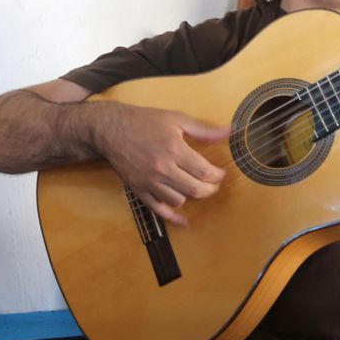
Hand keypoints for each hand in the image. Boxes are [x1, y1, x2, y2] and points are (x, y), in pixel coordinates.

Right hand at [84, 103, 229, 226]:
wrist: (111, 129)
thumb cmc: (145, 121)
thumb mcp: (176, 119)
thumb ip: (203, 129)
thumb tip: (229, 131)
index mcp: (175, 150)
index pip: (205, 172)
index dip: (218, 175)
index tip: (220, 173)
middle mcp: (163, 169)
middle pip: (195, 189)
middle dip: (210, 189)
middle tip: (213, 183)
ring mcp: (150, 182)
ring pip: (180, 201)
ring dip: (191, 196)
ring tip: (194, 187)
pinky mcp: (139, 190)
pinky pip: (159, 210)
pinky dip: (173, 218)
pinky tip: (184, 221)